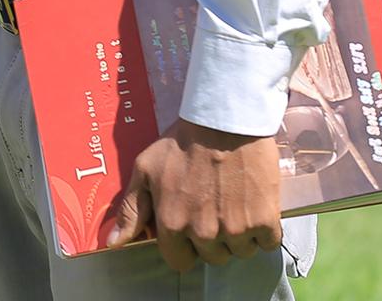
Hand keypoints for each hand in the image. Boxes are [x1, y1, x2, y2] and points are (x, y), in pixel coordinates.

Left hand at [107, 119, 281, 271]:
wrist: (225, 120)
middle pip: (211, 257)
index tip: (188, 228)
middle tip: (212, 206)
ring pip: (239, 252)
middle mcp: (203, 232)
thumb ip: (131, 209)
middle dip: (211, 239)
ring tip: (232, 202)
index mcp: (172, 222)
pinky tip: (253, 204)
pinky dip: (263, 230)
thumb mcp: (145, 169)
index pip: (178, 261)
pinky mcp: (265, 221)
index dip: (183, 246)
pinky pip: (266, 243)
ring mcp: (236, 229)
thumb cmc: (181, 142)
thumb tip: (115, 243)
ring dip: (237, 235)